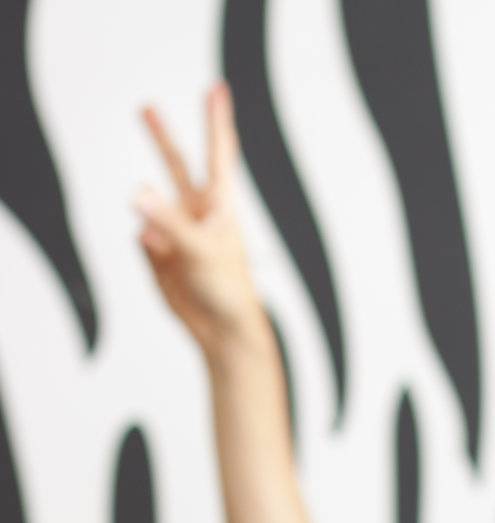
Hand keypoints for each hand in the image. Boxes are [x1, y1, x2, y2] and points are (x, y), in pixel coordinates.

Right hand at [133, 81, 262, 353]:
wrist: (221, 330)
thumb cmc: (225, 288)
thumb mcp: (199, 249)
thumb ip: (167, 220)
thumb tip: (137, 193)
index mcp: (218, 204)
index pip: (216, 151)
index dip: (216, 118)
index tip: (216, 88)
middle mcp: (196, 212)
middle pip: (176, 165)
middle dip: (161, 137)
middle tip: (145, 108)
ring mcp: (177, 231)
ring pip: (151, 206)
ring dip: (150, 216)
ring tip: (167, 248)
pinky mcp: (161, 252)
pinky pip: (143, 240)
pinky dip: (149, 253)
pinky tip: (165, 267)